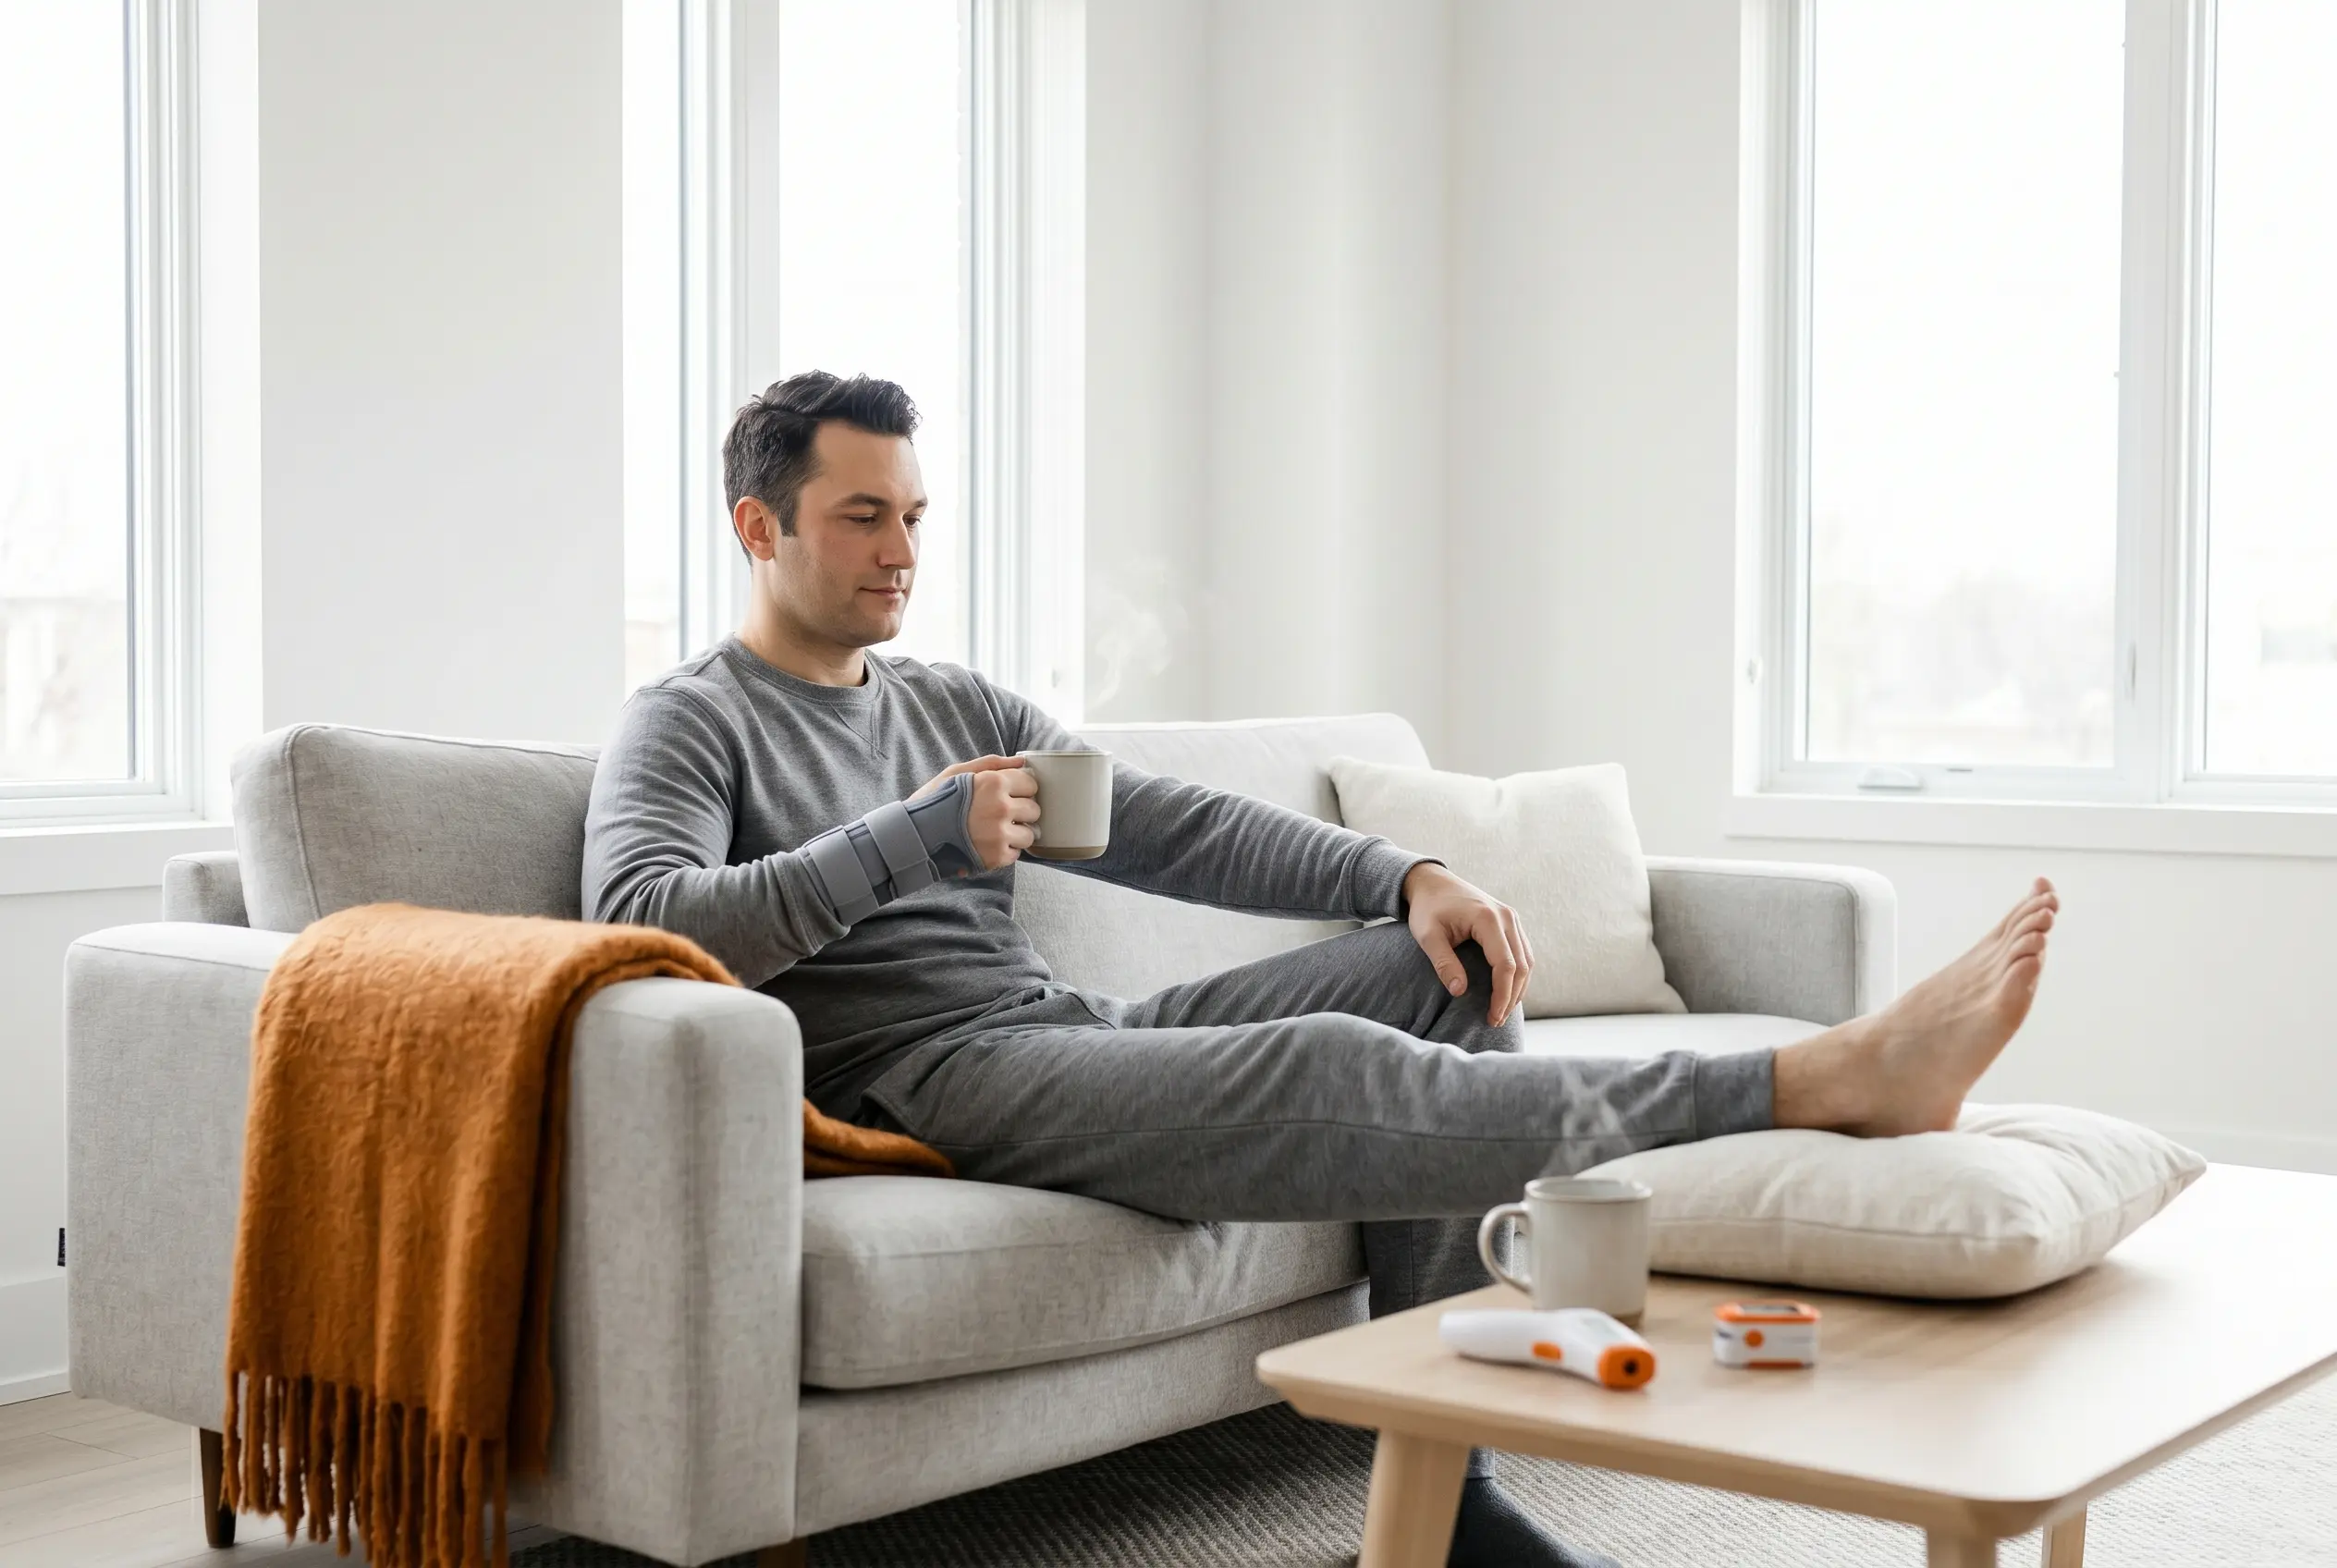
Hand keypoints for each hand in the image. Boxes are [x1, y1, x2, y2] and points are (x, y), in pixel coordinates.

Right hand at [914, 755, 1039, 870]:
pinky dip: (1005, 851)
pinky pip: (1016, 854)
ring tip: (995, 832)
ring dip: (1016, 833)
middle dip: (1021, 811)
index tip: (1009, 794)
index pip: (1031, 784)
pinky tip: (987, 845)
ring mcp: (1000, 834)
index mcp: (994, 782)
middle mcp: (1001, 807)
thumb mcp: (957, 773)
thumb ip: (992, 764)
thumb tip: (1021, 762)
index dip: (1020, 789)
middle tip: (1000, 815)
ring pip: (1029, 834)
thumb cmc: (933, 801)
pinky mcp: (996, 857)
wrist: (913, 836)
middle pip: (1034, 809)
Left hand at [1403, 862, 1533, 1025]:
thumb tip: (1460, 992)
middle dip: (1512, 997)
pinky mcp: (1510, 922)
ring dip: (1518, 988)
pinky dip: (1518, 974)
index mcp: (1487, 919)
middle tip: (1496, 1021)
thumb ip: (1443, 963)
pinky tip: (1506, 992)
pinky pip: (1523, 952)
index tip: (1492, 1017)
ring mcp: (1512, 918)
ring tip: (1502, 1012)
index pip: (1505, 965)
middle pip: (1522, 965)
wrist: (1432, 882)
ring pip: (1527, 960)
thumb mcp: (1427, 936)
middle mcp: (1506, 917)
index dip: (1502, 995)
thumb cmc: (1427, 909)